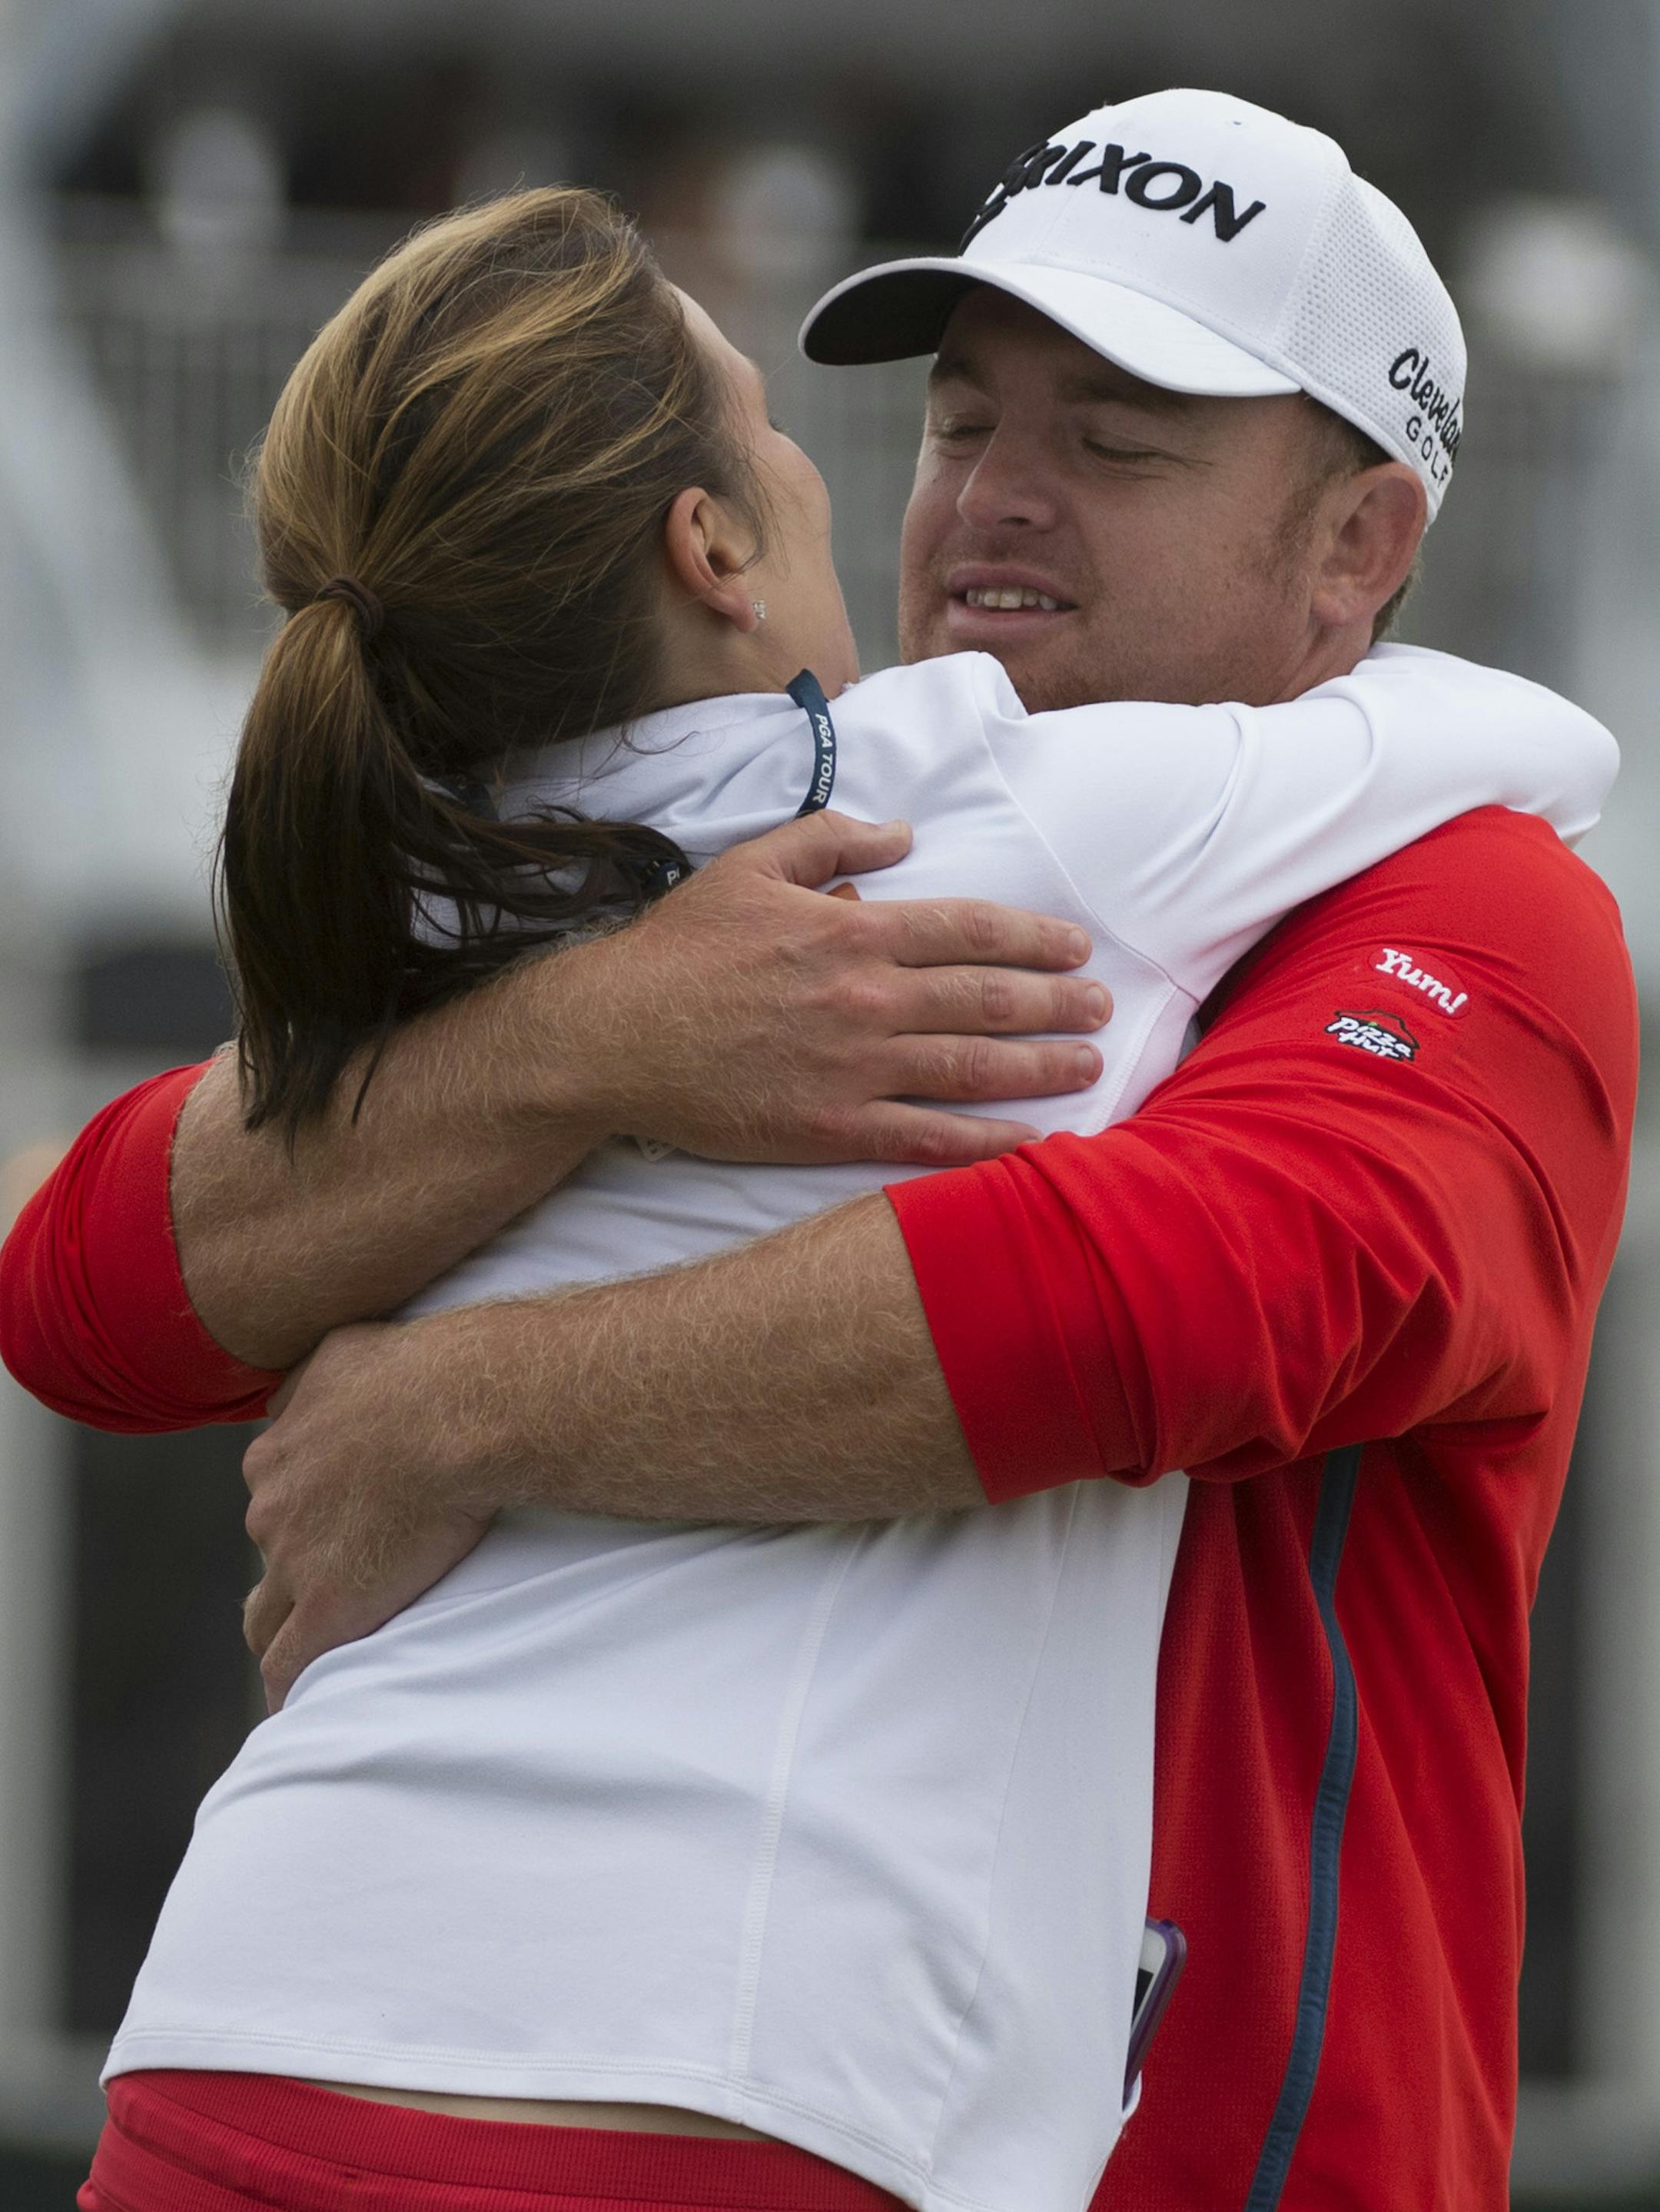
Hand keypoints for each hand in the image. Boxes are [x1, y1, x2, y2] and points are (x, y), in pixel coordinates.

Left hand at [241, 1322, 490, 1711]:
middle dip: (295, 1565)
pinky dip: (291, 1689)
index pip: (274, 1489)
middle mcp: (273, 1506)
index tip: (337, 1517)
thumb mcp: (348, 1350)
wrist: (459, 1408)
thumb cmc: (421, 1369)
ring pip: (265, 1613)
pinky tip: (300, 1706)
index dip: (304, 1507)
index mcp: (278, 1451)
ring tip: (312, 1648)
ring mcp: (295, 1561)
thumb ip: (317, 1377)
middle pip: (270, 1549)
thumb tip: (310, 1385)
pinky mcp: (329, 1609)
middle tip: (346, 1575)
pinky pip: (290, 1665)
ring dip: (284, 1628)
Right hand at [563, 810, 1110, 1167]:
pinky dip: (985, 1142)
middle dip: (1057, 1002)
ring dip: (1041, 1067)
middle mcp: (867, 999)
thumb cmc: (679, 950)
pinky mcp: (831, 1127)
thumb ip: (831, 840)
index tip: (1073, 946)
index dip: (1033, 936)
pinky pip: (926, 1137)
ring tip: (1089, 1065)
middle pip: (988, 997)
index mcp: (852, 932)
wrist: (613, 1037)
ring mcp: (853, 1067)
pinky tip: (1030, 1142)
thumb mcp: (749, 867)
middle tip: (1102, 1006)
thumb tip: (902, 834)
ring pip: (972, 1067)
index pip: (969, 929)